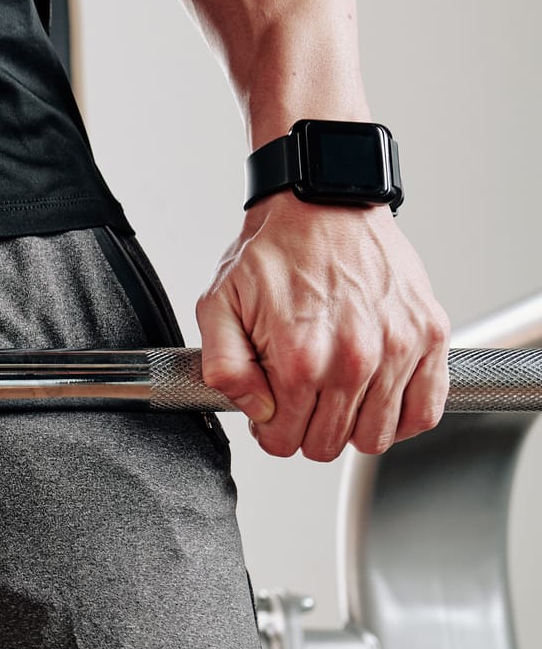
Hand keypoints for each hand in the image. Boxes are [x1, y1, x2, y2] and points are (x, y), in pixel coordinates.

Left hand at [196, 196, 448, 460]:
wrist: (322, 204)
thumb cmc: (273, 251)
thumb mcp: (217, 305)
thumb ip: (224, 368)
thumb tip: (253, 411)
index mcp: (299, 356)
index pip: (284, 441)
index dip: (270, 430)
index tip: (270, 409)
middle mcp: (353, 358)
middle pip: (329, 444)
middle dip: (306, 429)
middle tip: (299, 397)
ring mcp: (398, 349)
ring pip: (376, 437)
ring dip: (352, 426)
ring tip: (335, 393)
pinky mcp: (431, 337)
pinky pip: (425, 411)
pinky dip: (401, 416)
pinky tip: (375, 396)